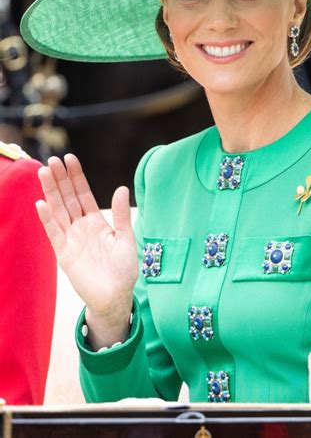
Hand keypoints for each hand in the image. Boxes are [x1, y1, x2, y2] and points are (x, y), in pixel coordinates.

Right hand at [36, 154, 137, 323]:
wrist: (116, 296)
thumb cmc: (123, 268)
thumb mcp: (126, 238)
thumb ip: (120, 214)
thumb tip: (122, 188)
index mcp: (96, 221)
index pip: (83, 193)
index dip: (76, 177)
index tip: (70, 158)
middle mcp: (81, 227)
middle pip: (67, 198)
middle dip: (60, 179)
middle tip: (52, 159)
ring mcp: (71, 239)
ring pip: (58, 211)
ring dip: (51, 192)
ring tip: (44, 172)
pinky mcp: (64, 254)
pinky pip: (54, 233)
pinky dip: (47, 219)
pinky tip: (41, 203)